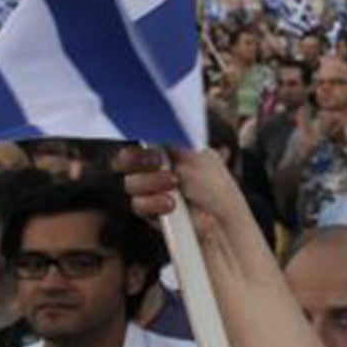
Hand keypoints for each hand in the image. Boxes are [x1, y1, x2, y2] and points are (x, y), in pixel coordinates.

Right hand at [118, 146, 246, 242]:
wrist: (221, 222)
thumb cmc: (215, 186)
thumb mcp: (195, 157)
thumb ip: (170, 141)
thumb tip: (152, 124)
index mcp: (167, 148)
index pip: (140, 138)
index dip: (139, 138)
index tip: (148, 138)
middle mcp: (156, 168)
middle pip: (125, 160)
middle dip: (135, 159)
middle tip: (156, 160)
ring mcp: (150, 190)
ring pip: (130, 183)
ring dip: (151, 182)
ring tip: (174, 184)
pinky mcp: (149, 211)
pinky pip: (137, 204)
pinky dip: (152, 203)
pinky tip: (170, 203)